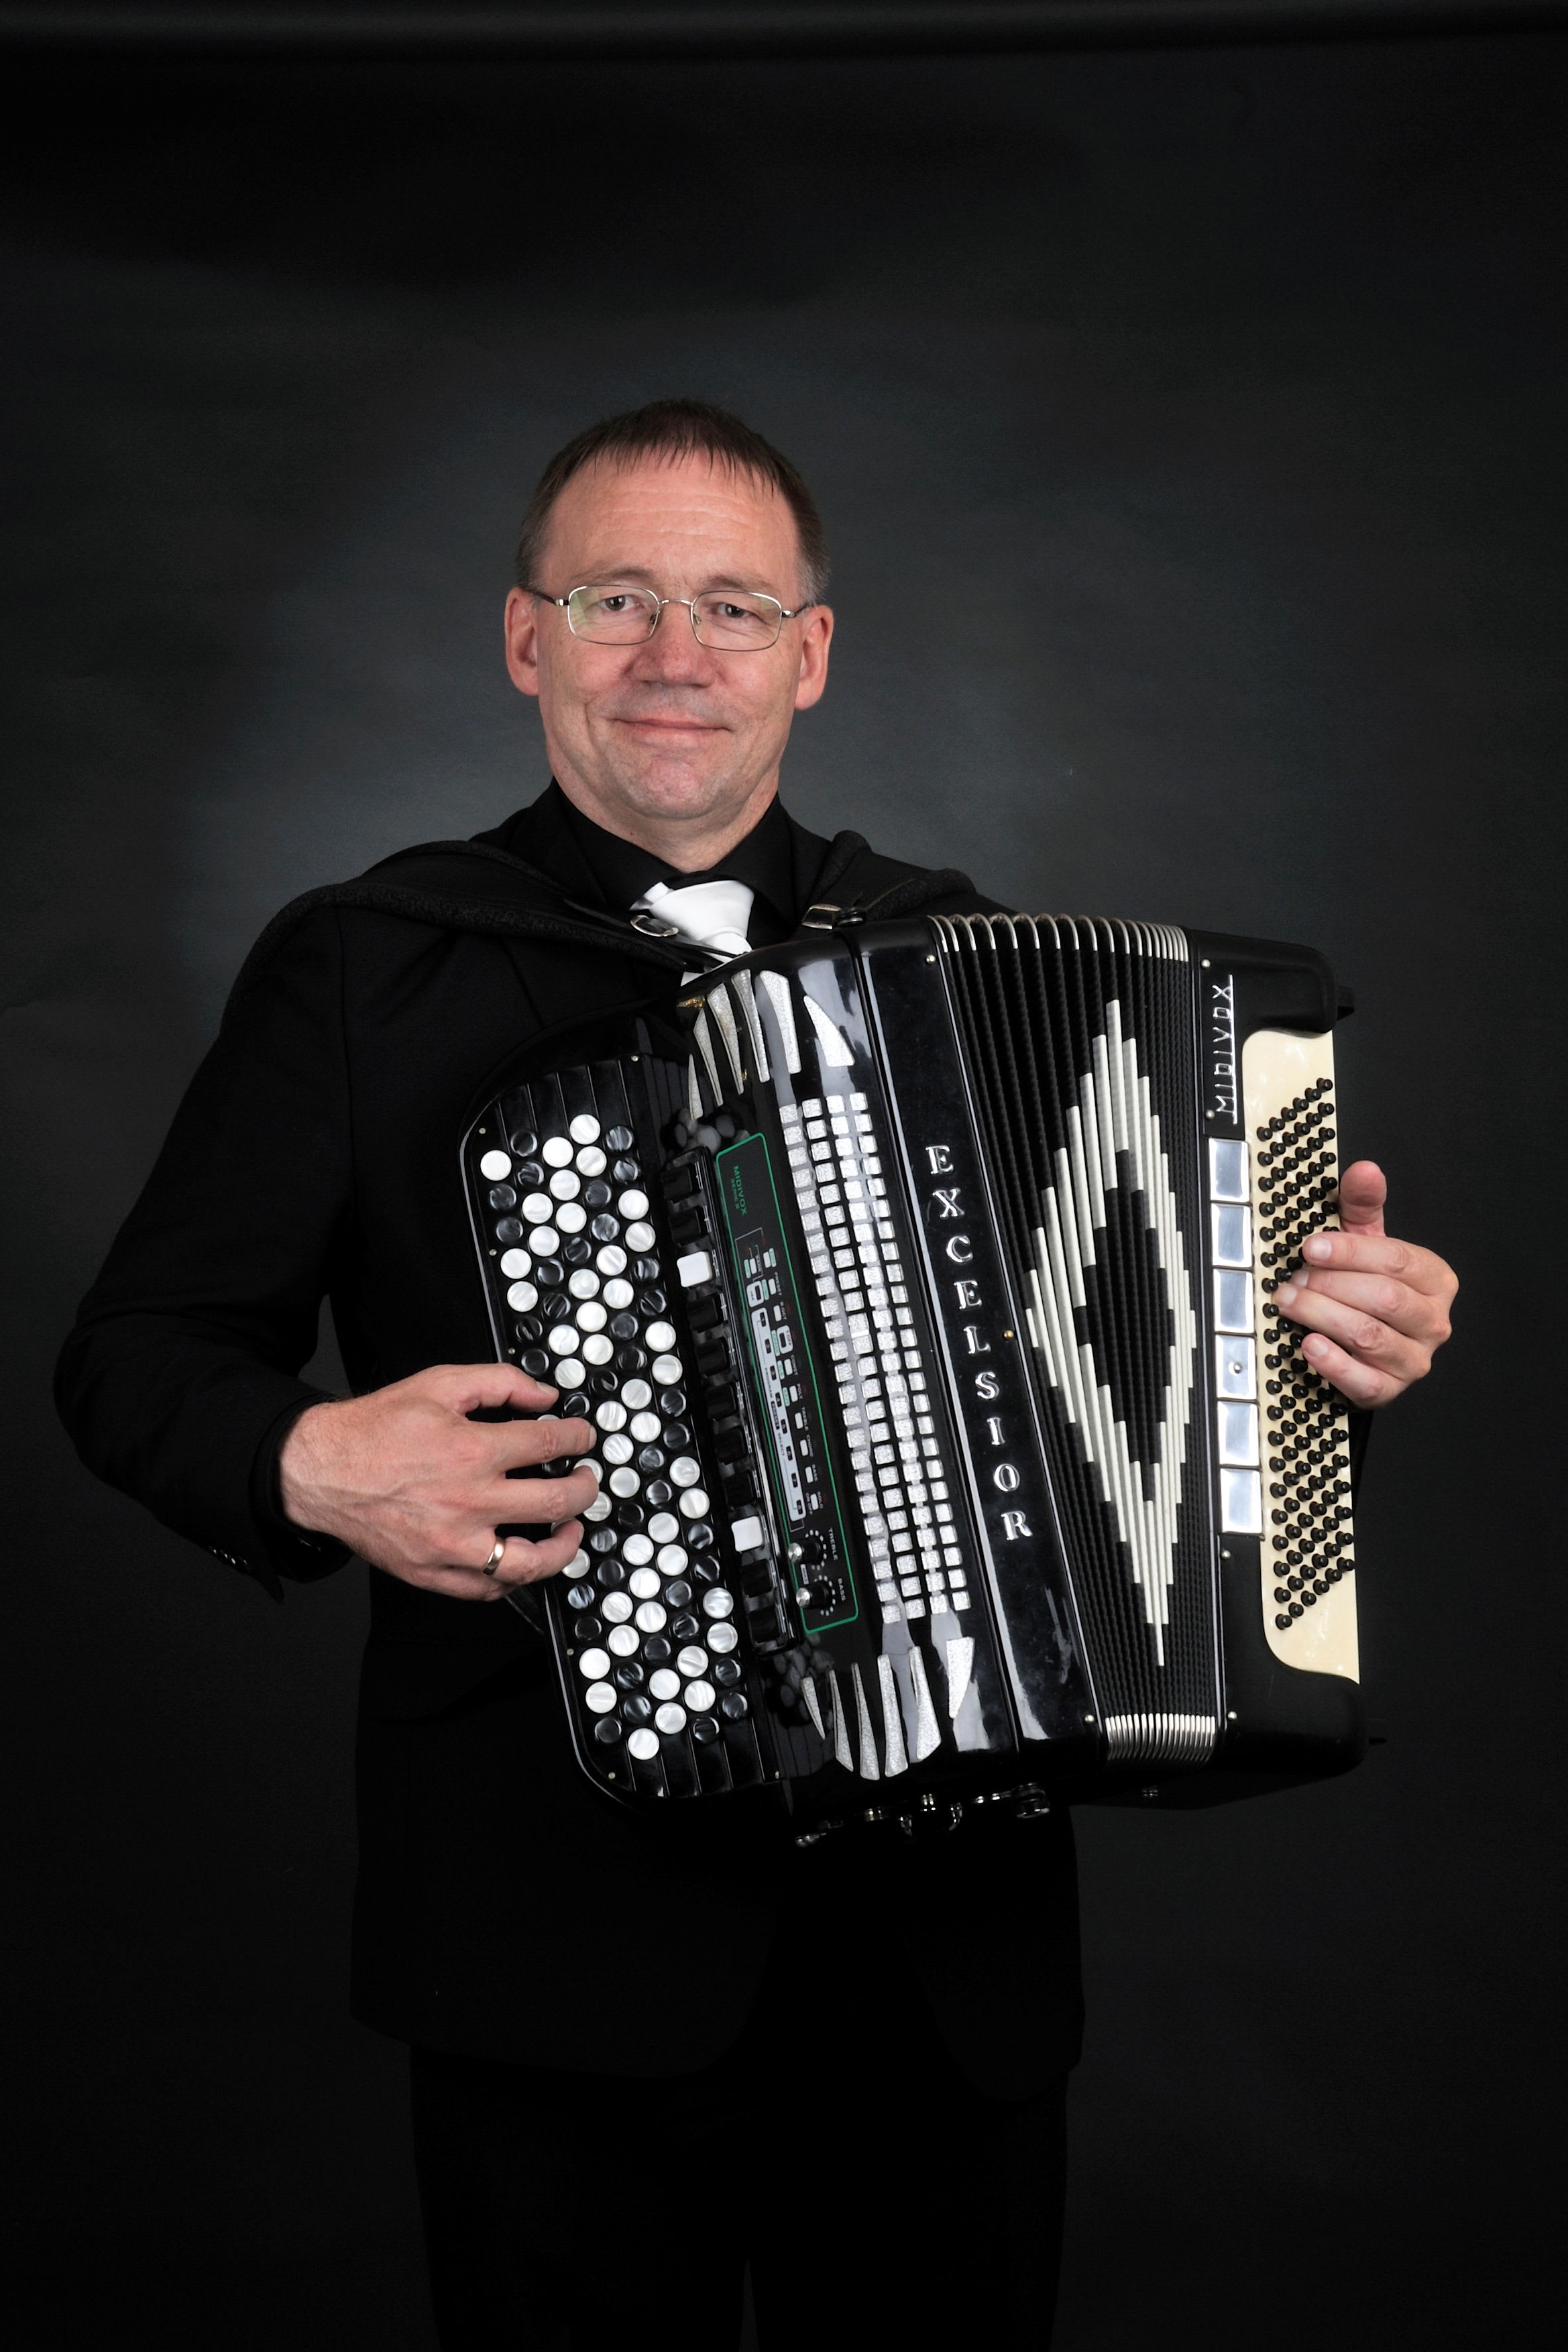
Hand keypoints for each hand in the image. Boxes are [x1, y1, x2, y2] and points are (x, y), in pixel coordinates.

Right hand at [278, 1363, 598, 1600]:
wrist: (320, 1470)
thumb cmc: (373, 1430)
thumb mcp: (438, 1384)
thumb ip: (499, 1382)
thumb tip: (545, 1397)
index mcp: (471, 1452)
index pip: (549, 1447)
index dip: (577, 1439)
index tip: (581, 1438)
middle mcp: (467, 1503)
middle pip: (553, 1503)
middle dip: (583, 1490)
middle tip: (586, 1482)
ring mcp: (451, 1545)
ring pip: (529, 1562)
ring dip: (563, 1547)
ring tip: (568, 1531)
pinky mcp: (432, 1572)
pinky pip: (488, 1590)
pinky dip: (514, 1579)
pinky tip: (523, 1560)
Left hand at [1272, 1161, 1455, 1408]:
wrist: (1366, 1342)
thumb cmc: (1367, 1286)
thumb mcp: (1367, 1243)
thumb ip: (1363, 1206)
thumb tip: (1364, 1170)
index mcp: (1435, 1280)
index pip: (1396, 1261)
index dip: (1350, 1252)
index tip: (1311, 1246)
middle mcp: (1433, 1321)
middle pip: (1383, 1299)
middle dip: (1331, 1286)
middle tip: (1293, 1279)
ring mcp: (1414, 1360)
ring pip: (1370, 1336)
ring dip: (1322, 1316)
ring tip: (1289, 1303)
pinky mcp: (1388, 1390)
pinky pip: (1363, 1380)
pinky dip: (1333, 1363)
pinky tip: (1309, 1345)